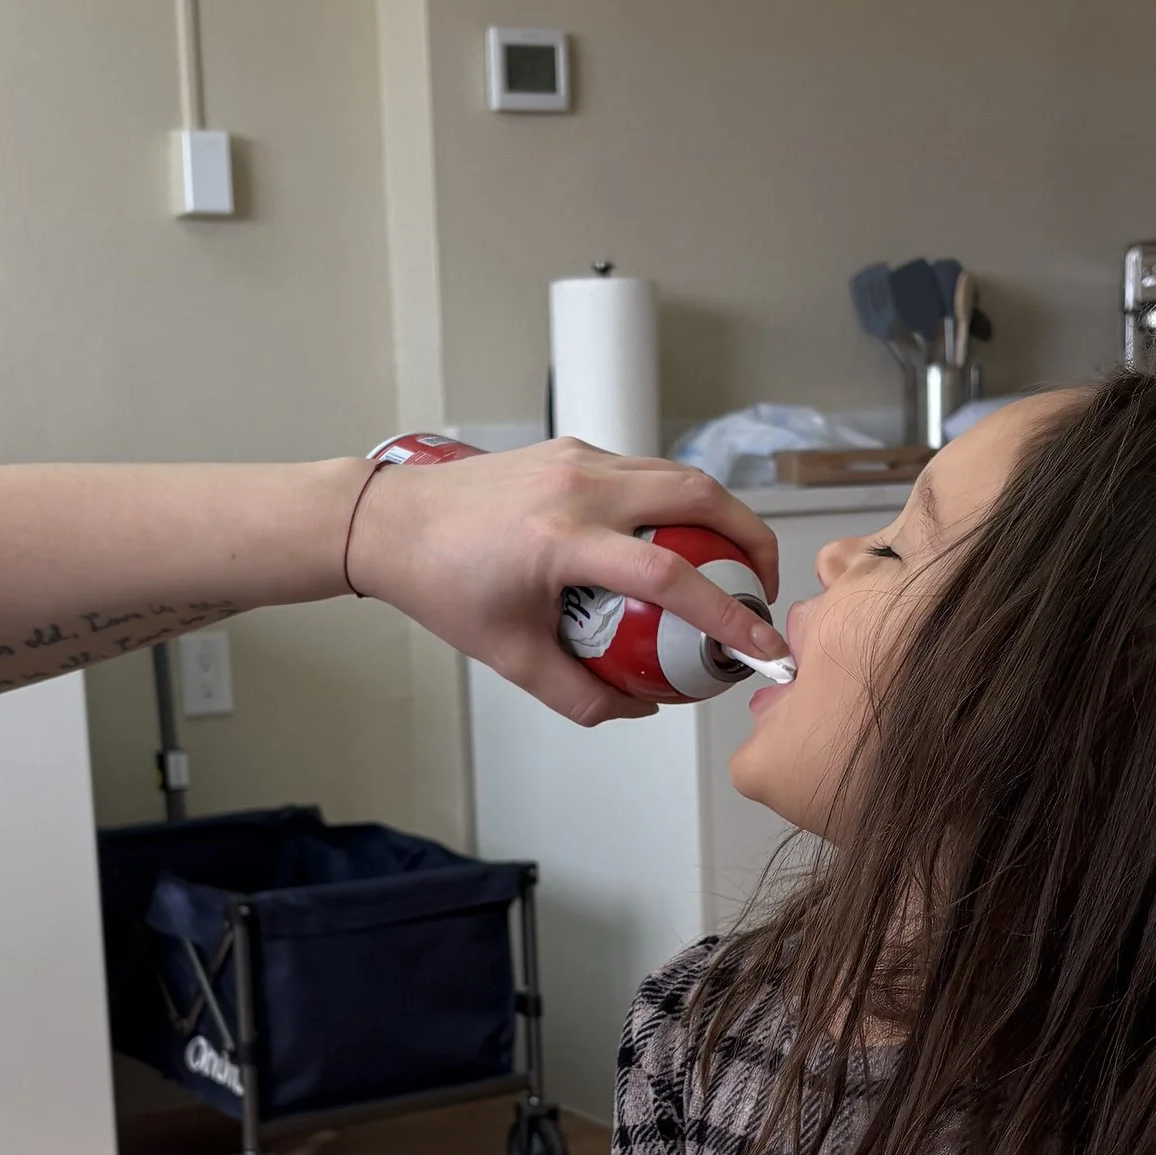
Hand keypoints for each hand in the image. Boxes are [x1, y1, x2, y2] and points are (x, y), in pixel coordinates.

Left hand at [347, 441, 781, 725]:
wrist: (390, 522)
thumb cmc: (440, 585)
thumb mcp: (509, 657)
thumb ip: (579, 693)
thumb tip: (639, 706)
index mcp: (560, 541)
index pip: (669, 575)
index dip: (727, 614)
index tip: (762, 644)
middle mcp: (577, 488)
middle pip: (699, 495)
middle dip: (752, 538)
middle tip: (765, 585)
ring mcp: (576, 459)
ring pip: (678, 474)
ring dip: (719, 515)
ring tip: (733, 563)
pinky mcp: (571, 449)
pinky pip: (645, 470)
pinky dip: (676, 502)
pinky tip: (677, 541)